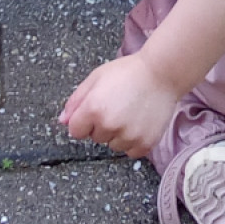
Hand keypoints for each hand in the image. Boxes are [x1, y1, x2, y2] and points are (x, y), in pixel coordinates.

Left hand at [60, 52, 182, 158]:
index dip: (83, 119)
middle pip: (95, 137)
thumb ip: (76, 100)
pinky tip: (139, 122)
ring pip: (112, 145)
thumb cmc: (128, 71)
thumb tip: (62, 121)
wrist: (162, 73)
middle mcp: (109, 125)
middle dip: (101, 125)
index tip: (95, 109)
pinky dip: (133, 141)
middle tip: (117, 105)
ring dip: (117, 134)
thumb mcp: (96, 77)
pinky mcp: (144, 144)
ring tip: (130, 112)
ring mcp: (128, 136)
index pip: (75, 130)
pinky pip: (130, 151)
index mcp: (93, 108)